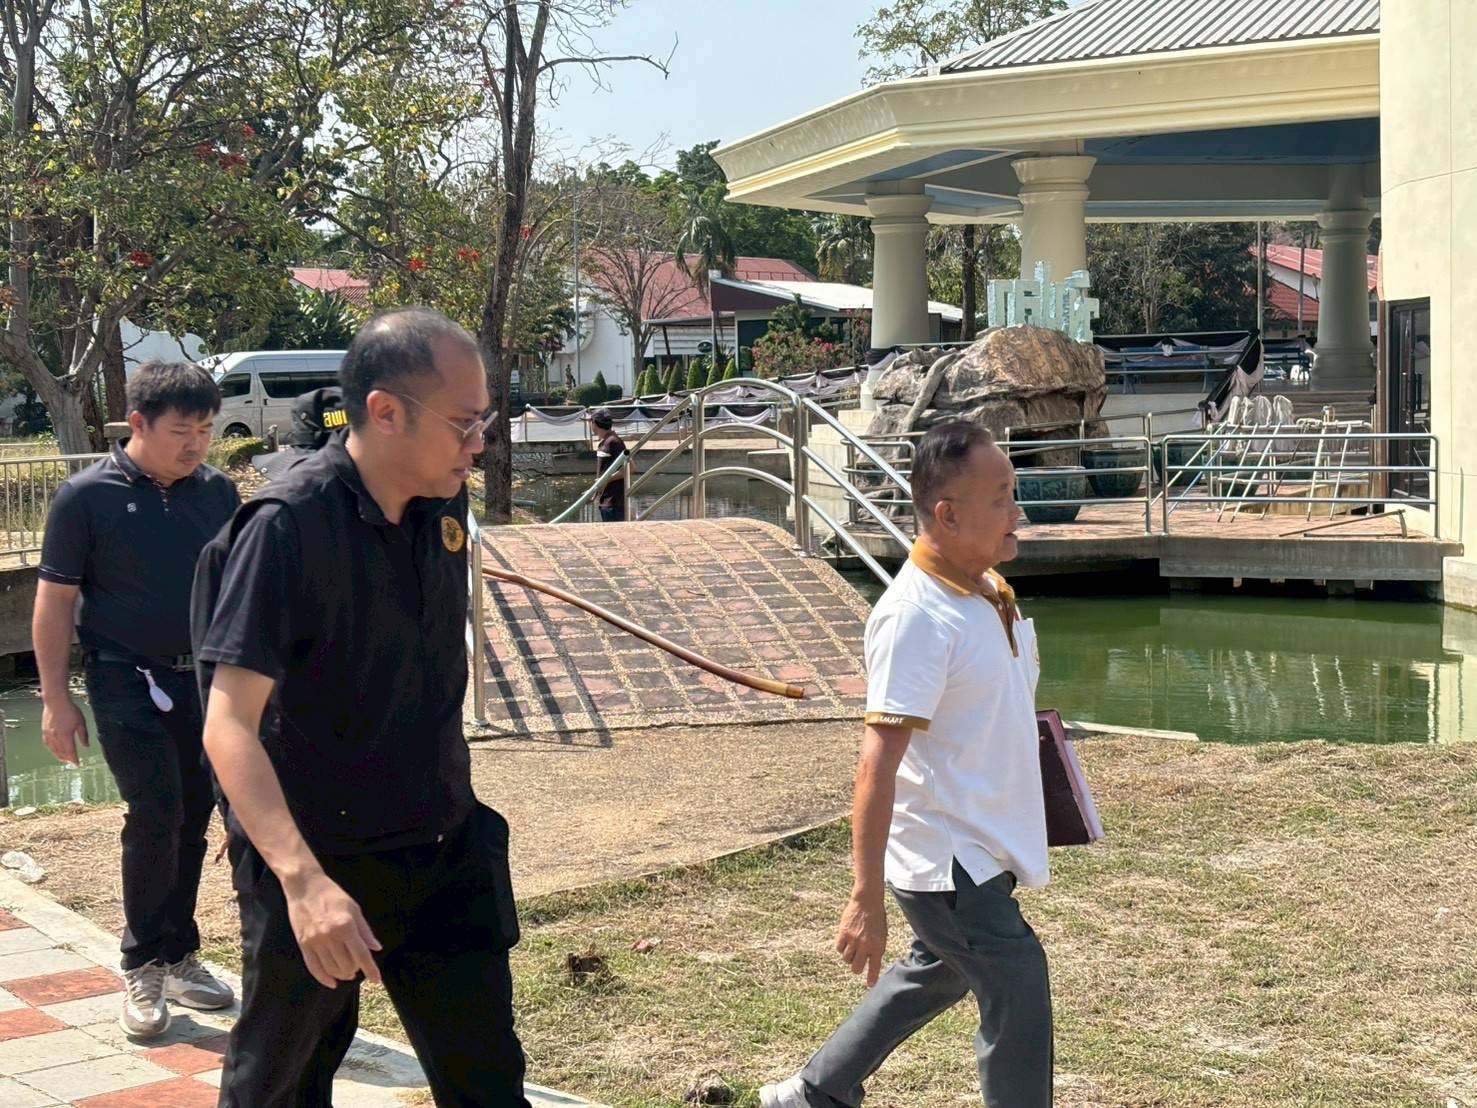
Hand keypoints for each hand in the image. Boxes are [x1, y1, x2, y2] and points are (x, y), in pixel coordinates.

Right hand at [41, 698, 88, 765]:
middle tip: (71, 763)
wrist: (56, 702)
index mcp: (66, 735)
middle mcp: (56, 737)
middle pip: (61, 752)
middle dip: (67, 759)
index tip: (77, 764)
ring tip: (64, 760)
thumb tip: (86, 746)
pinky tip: (55, 751)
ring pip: (53, 749)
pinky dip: (52, 750)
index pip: (70, 751)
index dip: (74, 759)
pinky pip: (48, 744)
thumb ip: (83, 736)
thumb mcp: (81, 723)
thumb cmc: (70, 711)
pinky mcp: (44, 731)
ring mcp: (49, 734)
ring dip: (59, 756)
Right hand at [282, 870, 382, 987]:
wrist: (304, 886)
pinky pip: (314, 968)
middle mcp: (330, 936)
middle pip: (346, 965)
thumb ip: (365, 931)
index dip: (371, 970)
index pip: (361, 954)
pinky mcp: (303, 945)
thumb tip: (376, 948)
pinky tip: (332, 982)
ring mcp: (315, 942)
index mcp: (346, 925)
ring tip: (348, 972)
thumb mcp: (354, 908)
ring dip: (342, 974)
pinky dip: (324, 978)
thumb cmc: (332, 894)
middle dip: (356, 970)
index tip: (377, 980)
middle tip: (359, 966)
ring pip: (331, 969)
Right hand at [835, 890, 887, 985]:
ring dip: (849, 958)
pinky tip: (845, 943)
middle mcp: (865, 945)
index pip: (874, 968)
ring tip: (851, 951)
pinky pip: (839, 948)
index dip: (871, 978)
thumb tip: (870, 961)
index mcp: (877, 946)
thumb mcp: (882, 935)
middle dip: (856, 968)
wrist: (867, 901)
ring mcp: (853, 940)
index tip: (870, 984)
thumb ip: (877, 948)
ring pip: (846, 959)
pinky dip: (841, 948)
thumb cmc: (877, 918)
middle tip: (857, 965)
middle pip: (856, 967)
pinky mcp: (843, 933)